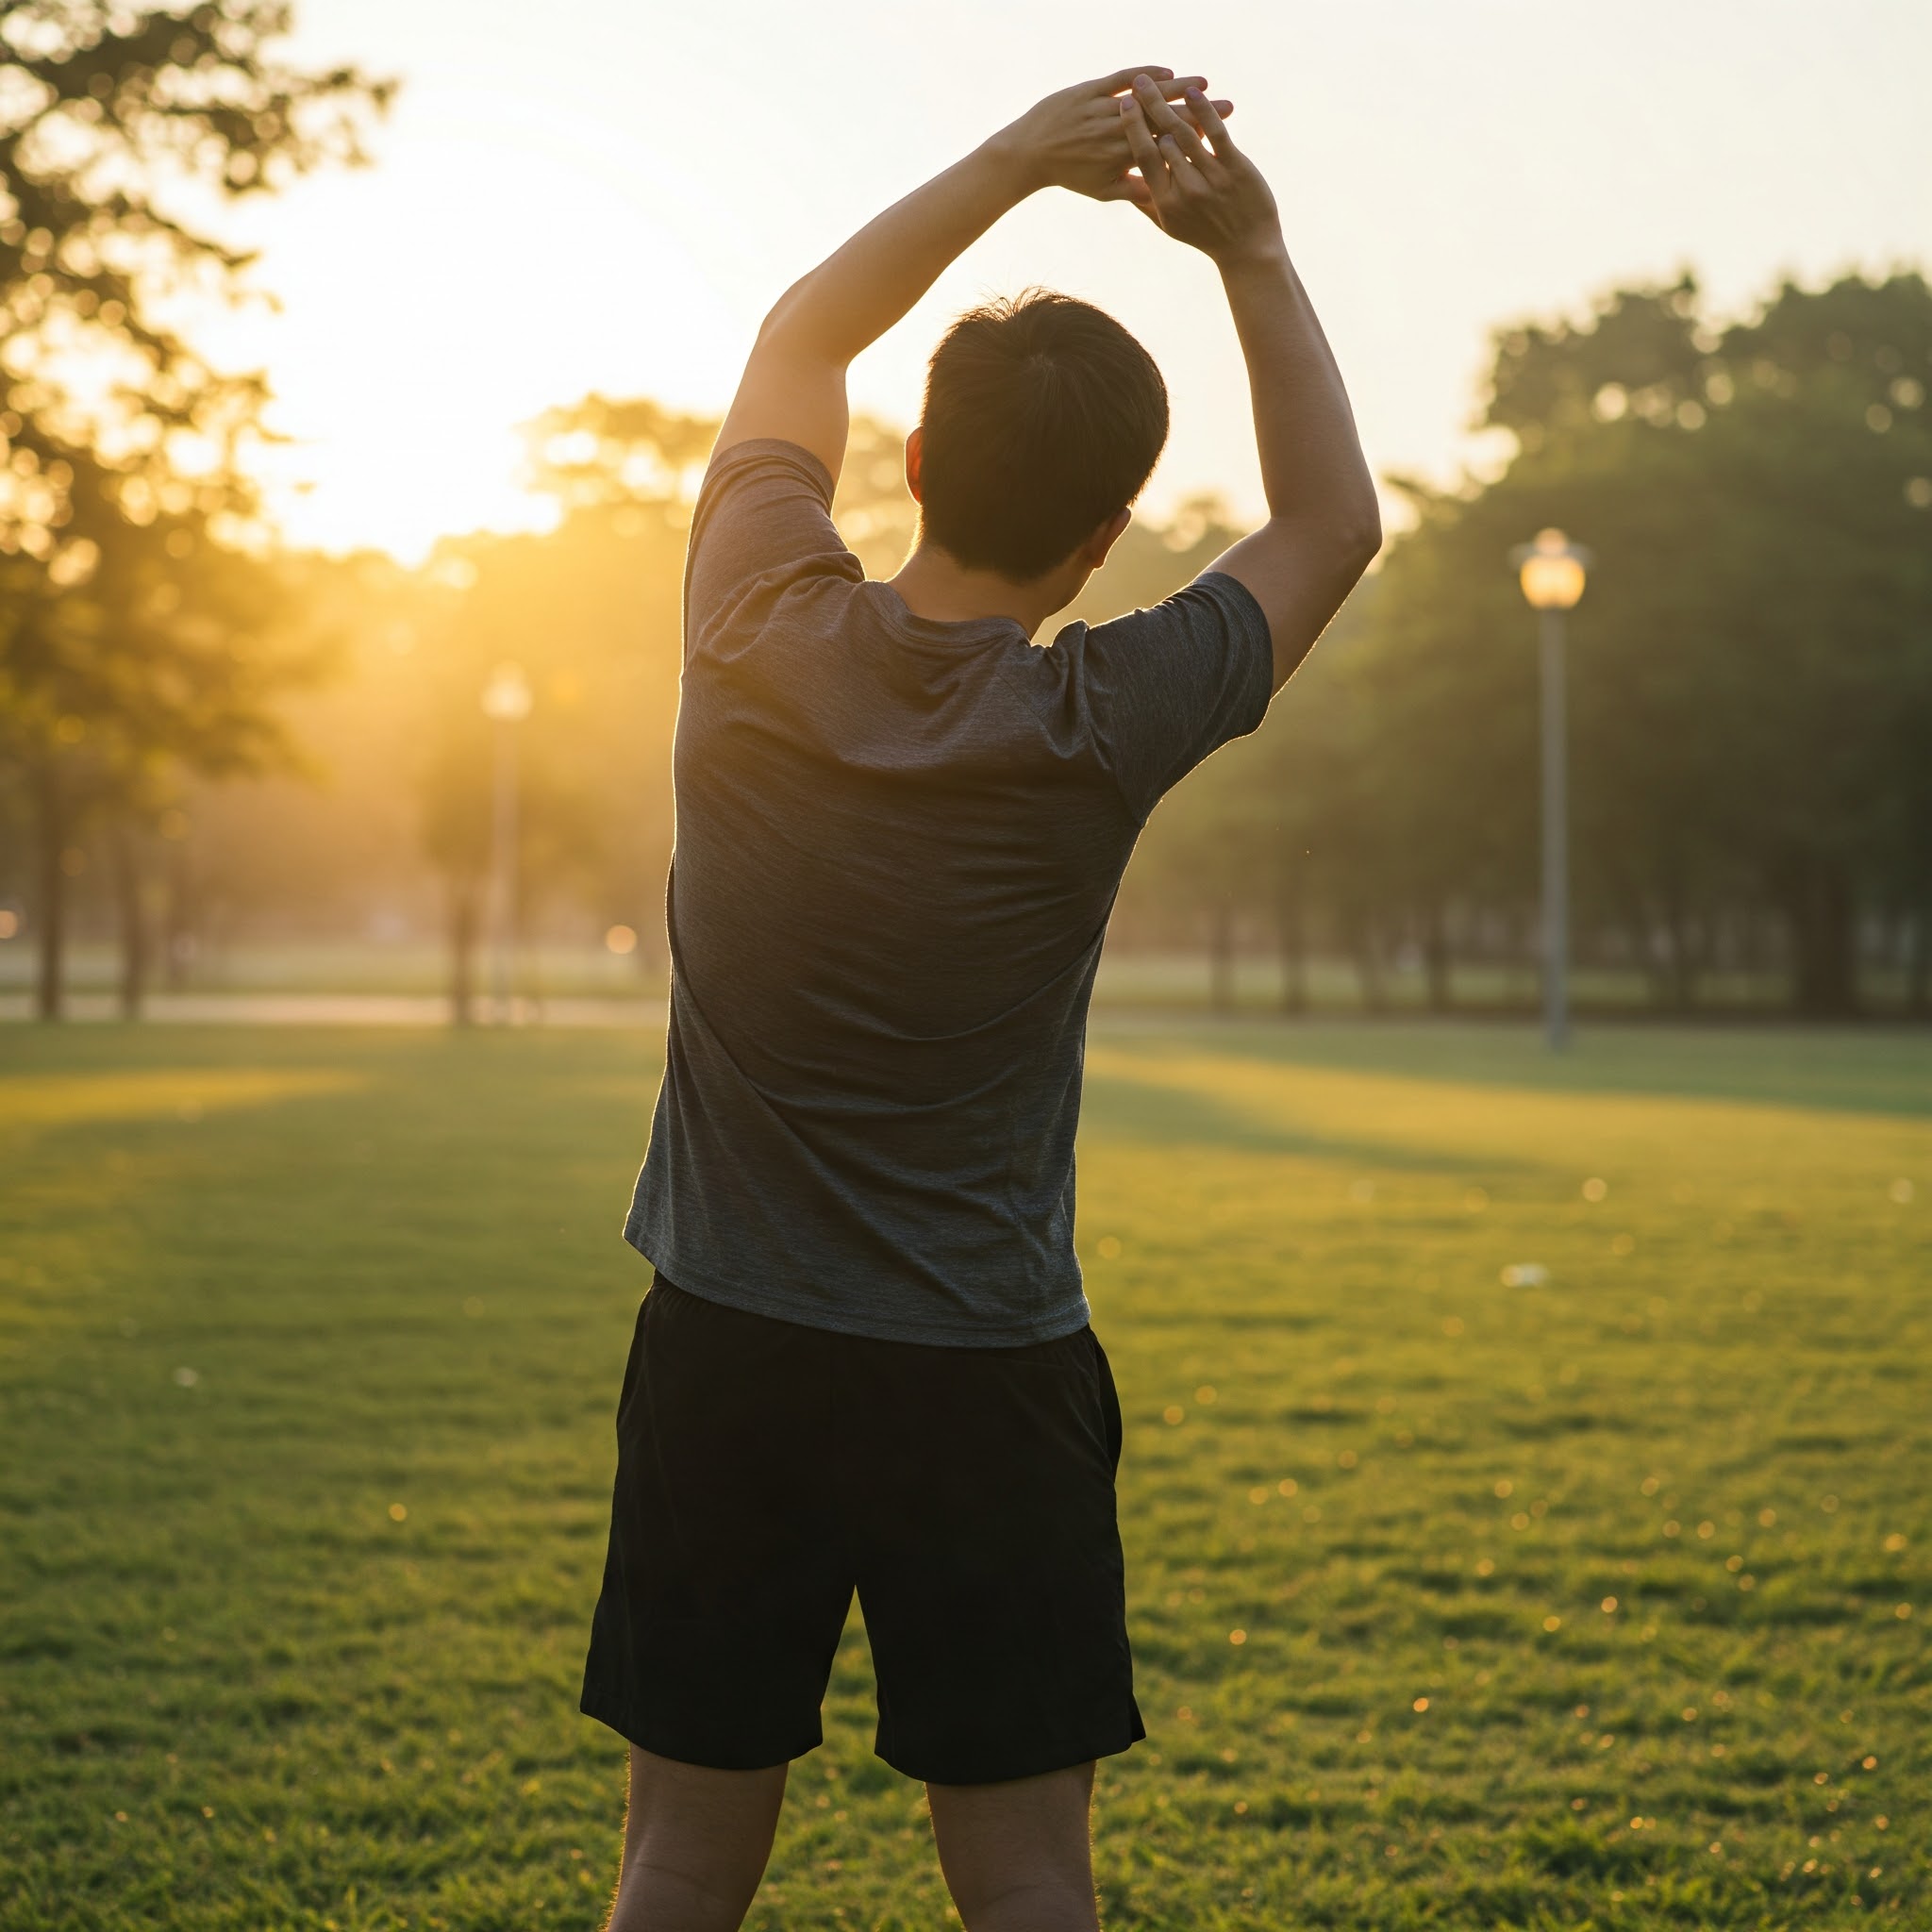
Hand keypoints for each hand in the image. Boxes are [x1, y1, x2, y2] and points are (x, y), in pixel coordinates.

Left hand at [991, 67, 1235, 203]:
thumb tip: (1165, 197)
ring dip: (1179, 88)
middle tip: (1229, 104)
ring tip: (1205, 83)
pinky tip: (1168, 72)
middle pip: (1165, 118)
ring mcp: (1102, 108)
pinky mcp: (1089, 90)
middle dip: (1200, 111)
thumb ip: (1135, 191)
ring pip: (1146, 96)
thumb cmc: (1069, 175)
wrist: (1029, 152)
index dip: (1196, 137)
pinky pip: (1121, 78)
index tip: (1220, 133)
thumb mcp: (1103, 191)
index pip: (1168, 145)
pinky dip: (1145, 74)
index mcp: (1123, 157)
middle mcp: (1115, 131)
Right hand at [1119, 79, 1282, 264]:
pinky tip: (1193, 91)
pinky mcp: (1235, 167)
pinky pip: (1215, 132)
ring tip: (1154, 83)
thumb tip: (1124, 187)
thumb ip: (1147, 205)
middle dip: (1149, 110)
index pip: (1145, 159)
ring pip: (1184, 133)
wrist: (1248, 248)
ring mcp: (1211, 178)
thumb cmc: (1206, 236)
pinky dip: (1204, 110)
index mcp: (1167, 202)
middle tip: (1137, 85)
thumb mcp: (1171, 227)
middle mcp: (1186, 189)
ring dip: (1167, 104)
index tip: (1124, 106)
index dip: (1134, 130)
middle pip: (1162, 141)